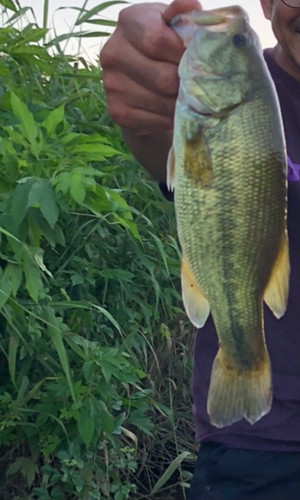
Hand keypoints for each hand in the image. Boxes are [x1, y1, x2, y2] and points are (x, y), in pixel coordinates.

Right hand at [100, 0, 201, 134]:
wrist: (140, 80)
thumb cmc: (164, 46)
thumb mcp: (172, 25)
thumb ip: (182, 16)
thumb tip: (192, 6)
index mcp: (129, 21)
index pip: (158, 41)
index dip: (183, 55)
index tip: (197, 60)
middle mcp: (112, 52)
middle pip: (163, 77)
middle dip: (186, 84)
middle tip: (198, 86)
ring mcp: (111, 84)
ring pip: (161, 102)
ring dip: (181, 104)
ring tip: (189, 98)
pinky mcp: (116, 111)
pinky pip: (153, 120)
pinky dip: (169, 119)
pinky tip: (173, 110)